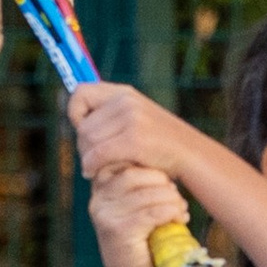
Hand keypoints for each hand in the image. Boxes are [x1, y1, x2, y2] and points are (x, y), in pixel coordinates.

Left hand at [69, 80, 191, 183]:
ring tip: (96, 167)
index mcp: (125, 93)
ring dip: (87, 159)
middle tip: (92, 159)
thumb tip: (76, 124)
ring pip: (87, 141)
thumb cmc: (159, 143)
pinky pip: (98, 154)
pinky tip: (93, 173)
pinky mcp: (135, 140)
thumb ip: (111, 117)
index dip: (75, 113)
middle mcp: (127, 101)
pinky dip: (91, 167)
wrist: (191, 155)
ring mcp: (132, 119)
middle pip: (83, 125)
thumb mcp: (137, 118)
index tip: (84, 130)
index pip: (81, 92)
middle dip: (83, 146)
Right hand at [86, 160, 181, 266]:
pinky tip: (179, 219)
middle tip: (177, 197)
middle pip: (135, 174)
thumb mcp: (135, 207)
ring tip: (181, 210)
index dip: (150, 169)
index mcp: (99, 188)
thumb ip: (140, 185)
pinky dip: (171, 213)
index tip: (166, 183)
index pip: (124, 162)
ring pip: (147, 194)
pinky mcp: (119, 230)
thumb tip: (164, 158)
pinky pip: (152, 212)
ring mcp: (105, 215)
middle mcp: (97, 199)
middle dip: (163, 183)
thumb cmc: (140, 239)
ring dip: (172, 200)